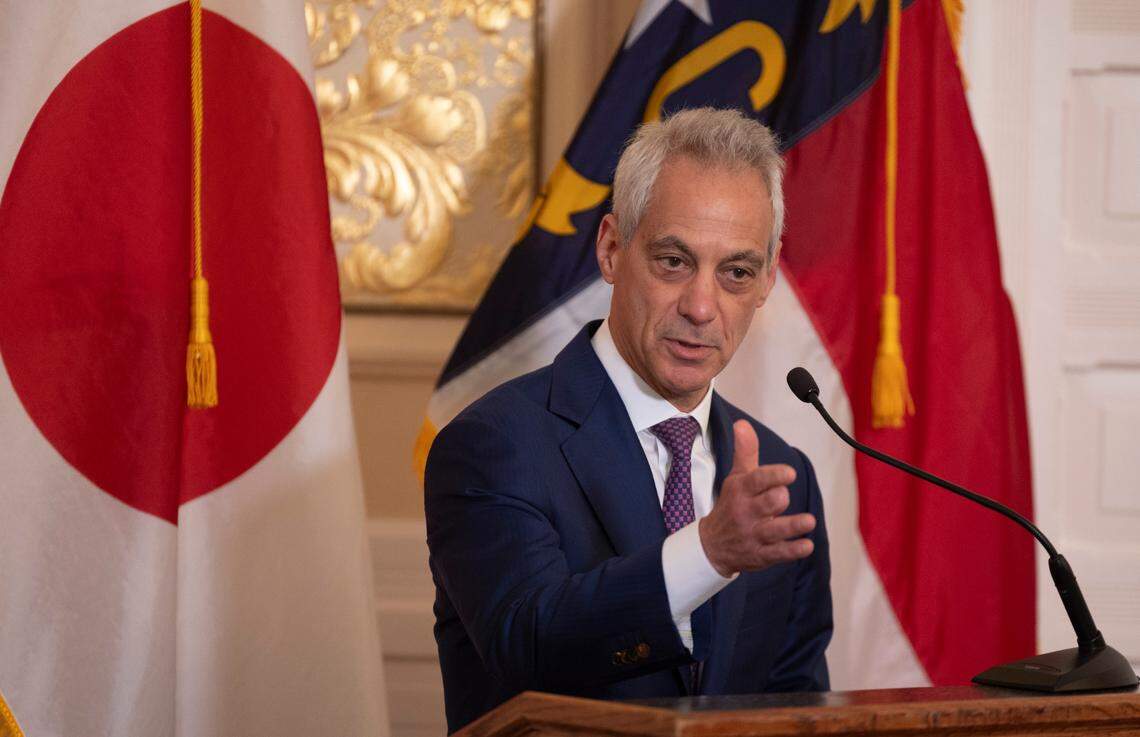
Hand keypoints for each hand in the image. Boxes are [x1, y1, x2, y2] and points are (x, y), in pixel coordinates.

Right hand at [698, 420, 816, 576]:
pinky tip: (807, 545)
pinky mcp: (761, 554)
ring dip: (793, 526)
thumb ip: (745, 452)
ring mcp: (754, 535)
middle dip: (780, 499)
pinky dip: (793, 550)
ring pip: (775, 530)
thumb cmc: (731, 504)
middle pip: (768, 503)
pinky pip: (779, 553)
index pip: (757, 480)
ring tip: (809, 521)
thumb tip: (743, 424)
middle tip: (783, 498)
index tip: (790, 473)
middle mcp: (746, 513)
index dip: (774, 476)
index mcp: (741, 491)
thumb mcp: (736, 478)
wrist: (712, 545)